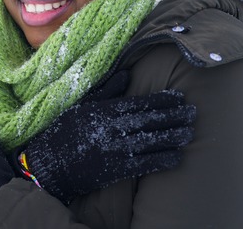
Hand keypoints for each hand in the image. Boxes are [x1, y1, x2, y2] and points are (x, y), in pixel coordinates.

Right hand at [19, 70, 196, 203]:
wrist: (49, 164)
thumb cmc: (64, 131)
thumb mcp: (82, 104)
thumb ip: (106, 90)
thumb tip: (128, 73)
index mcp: (105, 110)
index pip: (141, 102)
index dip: (163, 100)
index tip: (180, 97)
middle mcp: (113, 128)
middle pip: (150, 120)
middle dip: (174, 116)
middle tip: (193, 113)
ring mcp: (115, 149)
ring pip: (152, 141)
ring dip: (173, 137)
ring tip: (190, 132)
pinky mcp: (115, 169)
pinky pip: (144, 164)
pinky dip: (162, 160)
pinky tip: (177, 157)